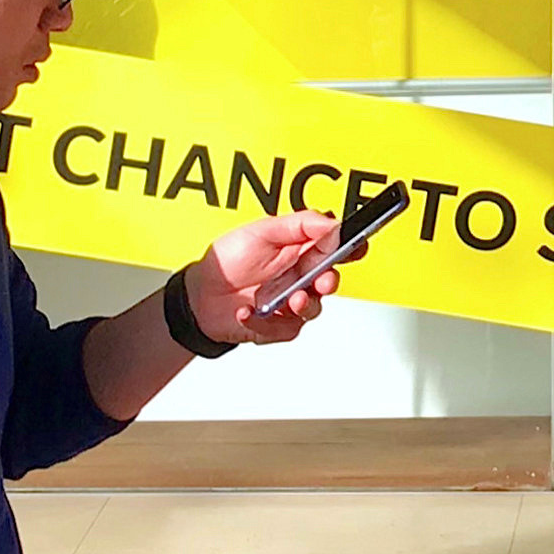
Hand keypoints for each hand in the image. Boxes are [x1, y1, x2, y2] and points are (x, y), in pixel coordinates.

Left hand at [186, 212, 346, 345]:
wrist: (198, 296)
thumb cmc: (227, 261)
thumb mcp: (262, 231)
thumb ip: (301, 225)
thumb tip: (332, 223)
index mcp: (301, 250)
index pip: (336, 247)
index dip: (351, 247)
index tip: (355, 246)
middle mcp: (300, 277)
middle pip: (330, 280)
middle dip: (329, 280)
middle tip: (321, 279)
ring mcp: (290, 302)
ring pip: (314, 308)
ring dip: (304, 304)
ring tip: (289, 299)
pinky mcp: (278, 326)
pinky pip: (287, 329)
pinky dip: (266, 322)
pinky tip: (250, 311)